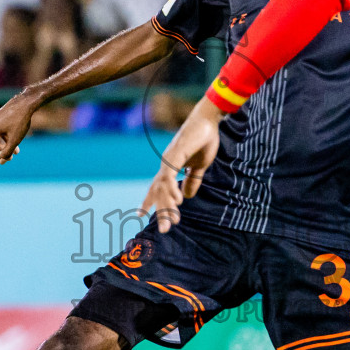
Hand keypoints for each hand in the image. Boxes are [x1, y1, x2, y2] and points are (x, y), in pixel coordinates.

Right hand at [0, 91, 37, 162]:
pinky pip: (2, 127)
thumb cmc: (20, 122)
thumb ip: (7, 152)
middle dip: (2, 150)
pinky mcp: (2, 112)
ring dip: (6, 143)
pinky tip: (17, 138)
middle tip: (10, 157)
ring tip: (17, 151)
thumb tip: (1, 161)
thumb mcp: (15, 140)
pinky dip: (7, 135)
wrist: (26, 102)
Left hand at [140, 98, 223, 232]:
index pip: (156, 187)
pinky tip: (177, 201)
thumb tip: (187, 196)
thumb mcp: (200, 166)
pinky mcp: (176, 154)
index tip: (140, 215)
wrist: (208, 120)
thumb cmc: (204, 139)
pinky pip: (171, 175)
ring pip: (163, 187)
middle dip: (162, 211)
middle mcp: (166, 164)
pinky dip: (172, 189)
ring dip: (167, 205)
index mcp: (170, 166)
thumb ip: (192, 180)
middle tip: (165, 230)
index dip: (148, 201)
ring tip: (172, 222)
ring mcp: (169, 159)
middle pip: (159, 191)